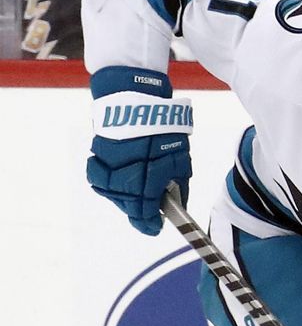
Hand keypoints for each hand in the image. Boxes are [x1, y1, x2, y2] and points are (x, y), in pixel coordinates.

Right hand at [86, 66, 192, 235]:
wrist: (137, 96)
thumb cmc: (165, 126)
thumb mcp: (180, 156)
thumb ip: (177, 183)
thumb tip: (177, 205)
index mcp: (151, 174)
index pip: (146, 209)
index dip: (150, 223)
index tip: (155, 228)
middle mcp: (127, 172)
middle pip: (129, 204)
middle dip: (139, 213)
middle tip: (147, 217)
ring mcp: (109, 164)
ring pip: (112, 193)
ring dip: (124, 199)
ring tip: (135, 199)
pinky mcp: (97, 154)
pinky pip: (99, 177)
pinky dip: (108, 183)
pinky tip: (117, 183)